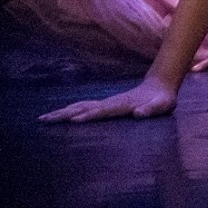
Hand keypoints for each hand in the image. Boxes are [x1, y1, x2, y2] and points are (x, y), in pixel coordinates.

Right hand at [40, 78, 177, 122]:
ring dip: (62, 112)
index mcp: (121, 105)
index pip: (101, 111)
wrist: (160, 86)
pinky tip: (61, 115)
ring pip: (80, 106)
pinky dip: (70, 110)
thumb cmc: (162, 99)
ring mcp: (106, 102)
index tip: (72, 121)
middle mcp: (110, 102)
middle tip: (44, 120)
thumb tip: (139, 114)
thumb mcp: (163, 105)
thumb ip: (152, 109)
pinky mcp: (105, 104)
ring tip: (44, 118)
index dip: (88, 116)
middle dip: (64, 114)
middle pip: (83, 107)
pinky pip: (84, 107)